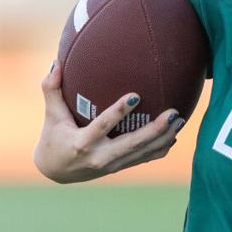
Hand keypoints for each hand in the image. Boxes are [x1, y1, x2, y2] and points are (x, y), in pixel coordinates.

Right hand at [33, 61, 185, 182]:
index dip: (119, 111)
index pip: (103, 125)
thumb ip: (51, 88)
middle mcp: (100, 156)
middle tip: (174, 112)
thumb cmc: (52, 137)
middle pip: (133, 143)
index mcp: (82, 142)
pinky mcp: (121, 167)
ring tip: (180, 120)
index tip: (137, 95)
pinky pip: (145, 158)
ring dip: (165, 137)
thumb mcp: (50, 114)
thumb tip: (56, 60)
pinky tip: (174, 134)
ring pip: (144, 152)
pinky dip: (161, 148)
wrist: (57, 172)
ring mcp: (113, 164)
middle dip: (156, 129)